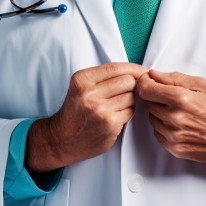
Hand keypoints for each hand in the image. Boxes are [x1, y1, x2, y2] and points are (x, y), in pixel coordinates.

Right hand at [26, 62, 146, 172]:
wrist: (62, 138)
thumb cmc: (76, 110)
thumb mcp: (82, 86)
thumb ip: (104, 76)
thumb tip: (137, 71)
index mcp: (82, 79)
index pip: (116, 68)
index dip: (134, 68)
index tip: (143, 71)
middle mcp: (89, 93)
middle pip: (128, 81)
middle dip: (131, 85)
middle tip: (124, 92)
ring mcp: (100, 110)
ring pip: (131, 96)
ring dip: (129, 100)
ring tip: (116, 105)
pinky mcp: (110, 124)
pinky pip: (131, 111)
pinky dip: (127, 112)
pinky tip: (116, 115)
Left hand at [136, 70, 205, 167]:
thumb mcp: (202, 85)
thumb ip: (175, 78)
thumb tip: (155, 75)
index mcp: (181, 99)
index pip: (146, 89)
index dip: (145, 82)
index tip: (149, 80)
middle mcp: (175, 119)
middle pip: (148, 103)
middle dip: (156, 96)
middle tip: (171, 95)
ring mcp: (174, 136)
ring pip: (152, 118)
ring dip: (160, 112)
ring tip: (180, 110)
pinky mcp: (175, 149)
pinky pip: (158, 133)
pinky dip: (164, 126)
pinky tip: (180, 123)